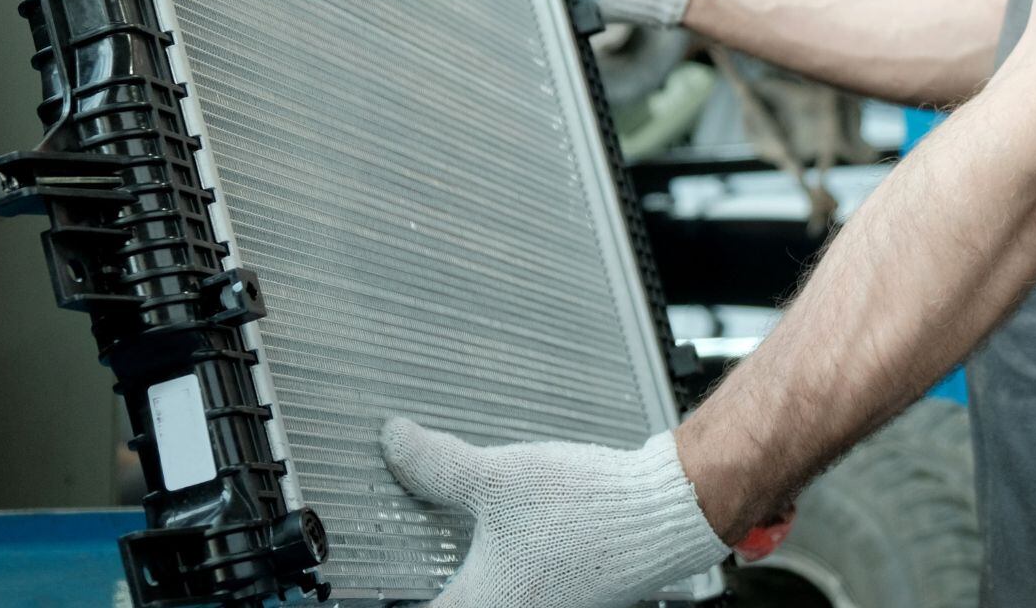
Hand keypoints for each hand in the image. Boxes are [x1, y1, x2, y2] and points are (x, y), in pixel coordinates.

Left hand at [381, 417, 728, 607]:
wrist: (666, 510)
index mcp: (483, 605)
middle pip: (450, 602)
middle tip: (412, 537)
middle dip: (428, 573)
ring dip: (469, 566)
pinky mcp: (569, 593)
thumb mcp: (498, 476)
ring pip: (487, 593)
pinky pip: (518, 584)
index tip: (369, 577)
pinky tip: (511, 524)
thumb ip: (436, 464)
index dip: (386, 594)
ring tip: (462, 522)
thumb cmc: (591, 508)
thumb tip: (395, 443)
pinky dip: (505, 560)